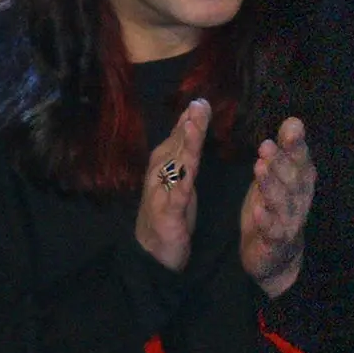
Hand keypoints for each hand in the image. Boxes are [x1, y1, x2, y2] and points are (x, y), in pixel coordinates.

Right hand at [135, 99, 210, 271]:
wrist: (151, 252)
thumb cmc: (169, 211)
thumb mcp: (179, 178)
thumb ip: (184, 152)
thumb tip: (192, 122)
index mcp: (166, 164)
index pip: (179, 137)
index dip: (190, 118)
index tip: (202, 100)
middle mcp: (161, 174)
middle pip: (179, 145)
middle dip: (190, 125)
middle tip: (200, 104)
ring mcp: (162, 192)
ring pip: (178, 165)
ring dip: (185, 145)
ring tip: (193, 126)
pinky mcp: (168, 214)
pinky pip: (177, 196)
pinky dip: (182, 183)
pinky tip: (189, 171)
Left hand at [240, 117, 315, 296]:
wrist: (276, 257)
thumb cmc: (276, 209)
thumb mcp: (279, 177)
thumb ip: (285, 152)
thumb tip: (294, 121)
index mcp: (301, 181)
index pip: (302, 160)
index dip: (297, 144)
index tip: (291, 126)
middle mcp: (299, 199)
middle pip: (293, 178)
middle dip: (281, 161)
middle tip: (266, 144)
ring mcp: (289, 221)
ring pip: (282, 202)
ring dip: (272, 185)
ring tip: (260, 167)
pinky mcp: (275, 241)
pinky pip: (272, 230)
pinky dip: (266, 220)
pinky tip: (257, 209)